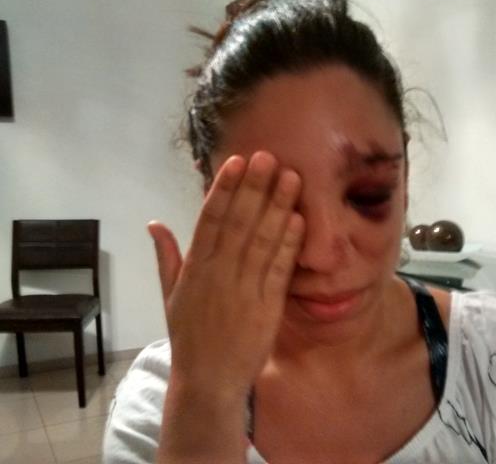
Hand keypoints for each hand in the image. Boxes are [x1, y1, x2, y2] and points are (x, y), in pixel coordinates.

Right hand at [148, 151, 304, 401]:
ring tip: (291, 178)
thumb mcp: (169, 296)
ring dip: (277, 207)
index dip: (224, 189)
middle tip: (268, 156)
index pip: (210, 220)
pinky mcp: (267, 306)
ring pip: (262, 241)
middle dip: (254, 188)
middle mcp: (218, 273)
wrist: (207, 380)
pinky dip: (289, 244)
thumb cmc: (189, 336)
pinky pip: (279, 270)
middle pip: (239, 223)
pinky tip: (299, 220)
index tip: (236, 161)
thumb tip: (154, 223)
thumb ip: (166, 257)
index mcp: (194, 268)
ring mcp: (244, 289)